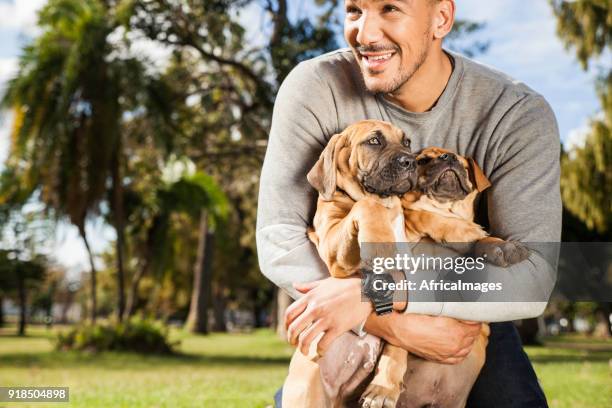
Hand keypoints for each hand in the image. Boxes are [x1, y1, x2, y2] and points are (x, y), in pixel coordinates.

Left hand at [284, 277, 372, 355]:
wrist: (366, 290)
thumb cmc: (346, 286)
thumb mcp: (324, 283)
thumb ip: (308, 286)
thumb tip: (294, 285)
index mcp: (310, 297)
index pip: (289, 313)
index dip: (285, 325)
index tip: (289, 331)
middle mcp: (315, 308)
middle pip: (294, 328)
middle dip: (291, 339)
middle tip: (294, 344)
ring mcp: (326, 318)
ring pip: (306, 339)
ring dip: (302, 349)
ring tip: (305, 351)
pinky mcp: (338, 328)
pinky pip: (323, 344)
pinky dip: (320, 351)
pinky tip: (321, 352)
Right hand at [364, 313, 481, 363]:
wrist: (395, 328)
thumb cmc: (410, 315)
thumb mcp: (431, 304)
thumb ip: (449, 303)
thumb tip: (460, 296)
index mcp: (453, 331)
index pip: (474, 323)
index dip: (474, 315)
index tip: (471, 310)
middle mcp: (453, 345)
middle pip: (473, 334)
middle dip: (471, 324)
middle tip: (466, 315)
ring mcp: (446, 353)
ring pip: (467, 347)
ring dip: (468, 337)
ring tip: (464, 327)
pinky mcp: (439, 358)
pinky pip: (458, 357)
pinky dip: (462, 350)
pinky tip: (460, 344)